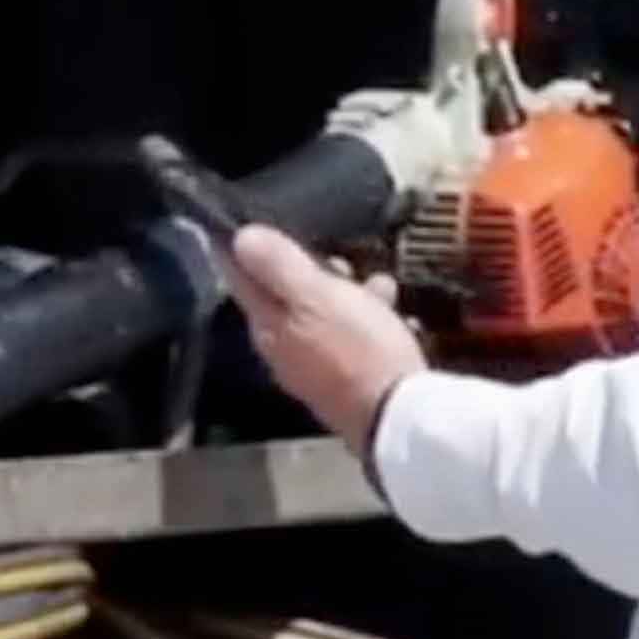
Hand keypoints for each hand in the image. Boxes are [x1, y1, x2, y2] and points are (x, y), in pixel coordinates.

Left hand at [224, 223, 424, 460]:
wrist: (397, 417)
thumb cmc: (357, 348)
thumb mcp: (318, 297)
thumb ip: (279, 266)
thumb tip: (240, 237)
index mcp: (268, 327)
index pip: (240, 279)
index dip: (241, 248)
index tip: (246, 220)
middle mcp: (283, 350)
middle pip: (285, 297)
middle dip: (310, 270)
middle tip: (337, 256)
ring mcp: (314, 369)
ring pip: (322, 316)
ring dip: (347, 294)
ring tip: (379, 285)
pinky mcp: (346, 381)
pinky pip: (349, 338)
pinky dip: (368, 321)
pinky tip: (394, 316)